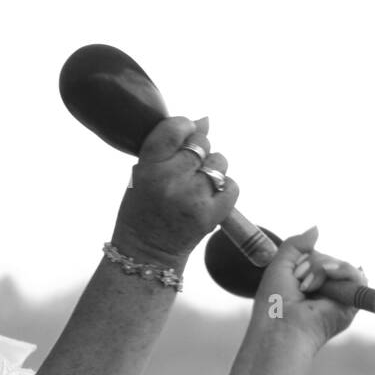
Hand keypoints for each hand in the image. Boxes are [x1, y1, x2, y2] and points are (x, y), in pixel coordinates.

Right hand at [113, 116, 239, 263]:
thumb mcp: (143, 174)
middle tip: (186, 173)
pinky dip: (224, 190)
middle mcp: (170, 181)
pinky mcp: (211, 215)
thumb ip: (170, 147)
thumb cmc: (143, 210)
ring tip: (196, 188)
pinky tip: (209, 199)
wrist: (145, 255)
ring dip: (212, 171)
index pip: (175, 127)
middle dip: (198, 153)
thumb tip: (205, 120)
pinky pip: (231, 186)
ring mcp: (193, 198)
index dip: (185, 127)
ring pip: (219, 163)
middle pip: (202, 144)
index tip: (183, 136)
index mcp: (149, 168)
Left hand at [255, 226, 366, 349]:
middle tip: (298, 284)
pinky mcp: (351, 304)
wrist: (281, 328)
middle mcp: (324, 291)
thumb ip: (296, 244)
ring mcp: (338, 297)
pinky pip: (356, 275)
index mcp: (308, 285)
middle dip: (312, 264)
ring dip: (320, 269)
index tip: (292, 274)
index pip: (316, 258)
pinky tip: (328, 275)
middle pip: (328, 260)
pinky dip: (341, 271)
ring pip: (340, 265)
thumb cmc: (274, 304)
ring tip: (306, 287)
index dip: (305, 260)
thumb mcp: (279, 265)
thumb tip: (317, 228)